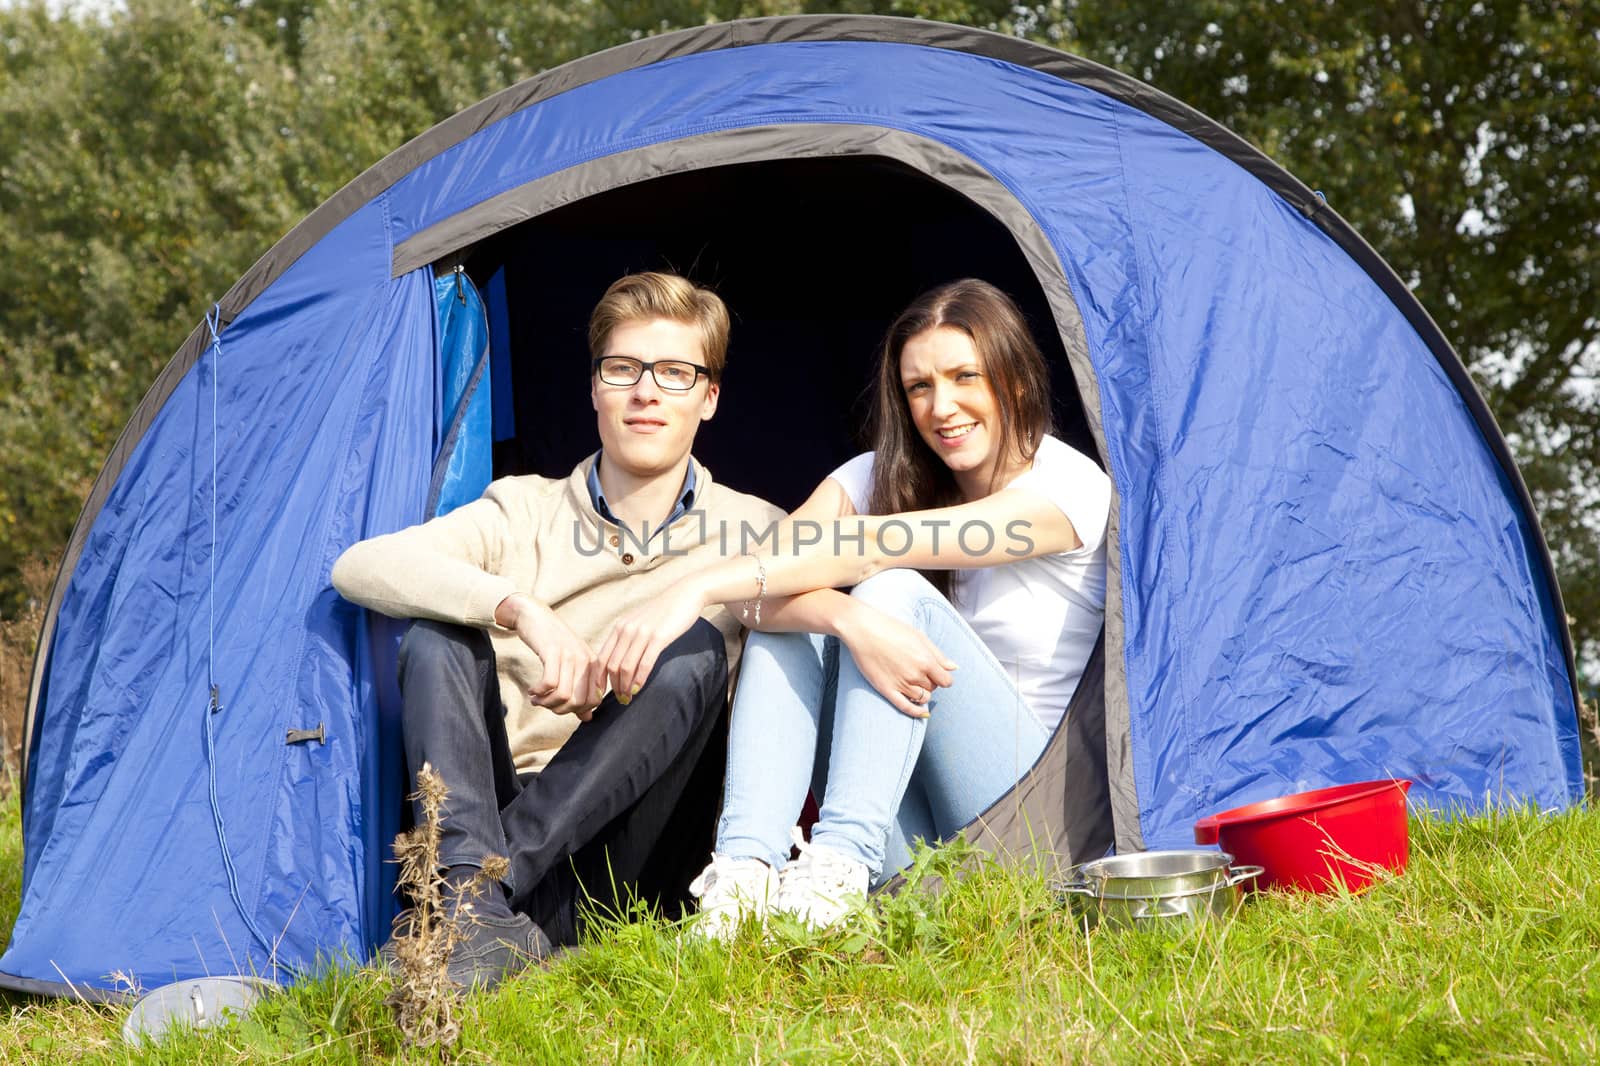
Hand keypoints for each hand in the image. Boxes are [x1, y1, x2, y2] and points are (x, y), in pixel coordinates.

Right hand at [497, 595, 603, 719]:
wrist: (535, 615)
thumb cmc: (552, 642)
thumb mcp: (571, 665)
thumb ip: (580, 692)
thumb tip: (587, 718)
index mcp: (593, 665)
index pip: (594, 701)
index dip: (576, 711)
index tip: (559, 707)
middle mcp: (585, 660)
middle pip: (578, 702)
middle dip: (558, 709)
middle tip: (544, 704)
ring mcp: (570, 655)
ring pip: (563, 695)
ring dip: (545, 703)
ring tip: (536, 699)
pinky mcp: (553, 651)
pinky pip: (549, 684)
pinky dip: (538, 692)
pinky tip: (532, 690)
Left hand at [596, 583, 707, 702]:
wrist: (684, 595)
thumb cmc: (663, 612)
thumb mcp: (639, 622)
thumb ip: (628, 638)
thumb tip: (621, 662)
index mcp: (619, 628)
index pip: (601, 658)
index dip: (598, 679)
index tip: (599, 694)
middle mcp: (626, 630)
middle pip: (611, 665)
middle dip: (612, 687)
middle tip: (619, 700)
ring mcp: (641, 633)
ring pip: (625, 667)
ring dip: (624, 686)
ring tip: (627, 698)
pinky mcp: (658, 637)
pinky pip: (644, 663)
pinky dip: (639, 679)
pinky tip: (638, 689)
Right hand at [837, 603, 956, 718]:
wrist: (863, 629)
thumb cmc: (892, 629)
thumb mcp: (919, 637)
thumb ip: (938, 654)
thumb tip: (954, 668)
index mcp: (926, 660)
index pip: (946, 681)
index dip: (943, 678)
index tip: (937, 675)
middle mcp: (915, 674)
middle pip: (933, 688)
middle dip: (930, 683)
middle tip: (919, 673)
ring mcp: (901, 683)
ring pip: (922, 698)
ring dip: (922, 694)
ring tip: (914, 684)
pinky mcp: (886, 689)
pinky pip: (906, 707)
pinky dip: (917, 712)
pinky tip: (922, 713)